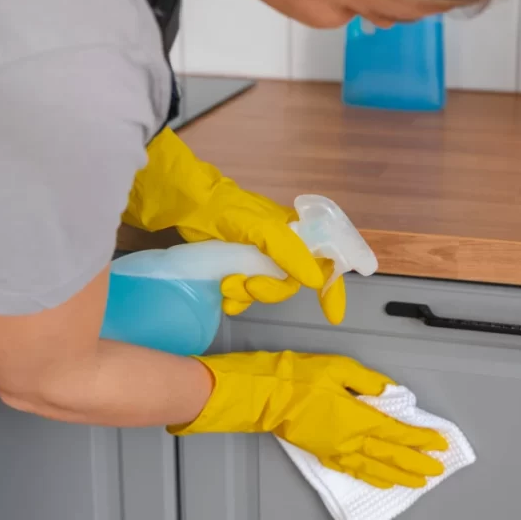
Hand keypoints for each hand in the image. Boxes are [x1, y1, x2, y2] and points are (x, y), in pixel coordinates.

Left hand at [122, 128, 345, 322]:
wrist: (187, 204)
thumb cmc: (227, 209)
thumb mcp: (260, 227)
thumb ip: (288, 251)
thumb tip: (315, 281)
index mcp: (296, 233)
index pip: (324, 261)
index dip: (331, 289)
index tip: (333, 316)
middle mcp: (282, 247)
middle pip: (290, 283)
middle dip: (271, 290)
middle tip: (248, 286)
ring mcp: (258, 258)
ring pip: (267, 290)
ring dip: (248, 294)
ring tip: (227, 286)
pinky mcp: (236, 267)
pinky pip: (245, 293)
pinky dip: (236, 299)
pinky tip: (224, 298)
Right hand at [168, 352, 447, 488]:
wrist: (264, 395)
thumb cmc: (298, 378)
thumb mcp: (339, 367)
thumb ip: (368, 381)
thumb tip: (389, 391)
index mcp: (358, 417)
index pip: (397, 432)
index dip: (421, 439)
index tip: (439, 444)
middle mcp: (350, 439)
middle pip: (391, 456)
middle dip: (417, 464)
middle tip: (437, 471)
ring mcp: (336, 449)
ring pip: (374, 468)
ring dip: (398, 476)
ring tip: (416, 482)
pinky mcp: (322, 452)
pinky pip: (352, 469)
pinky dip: (369, 477)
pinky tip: (379, 480)